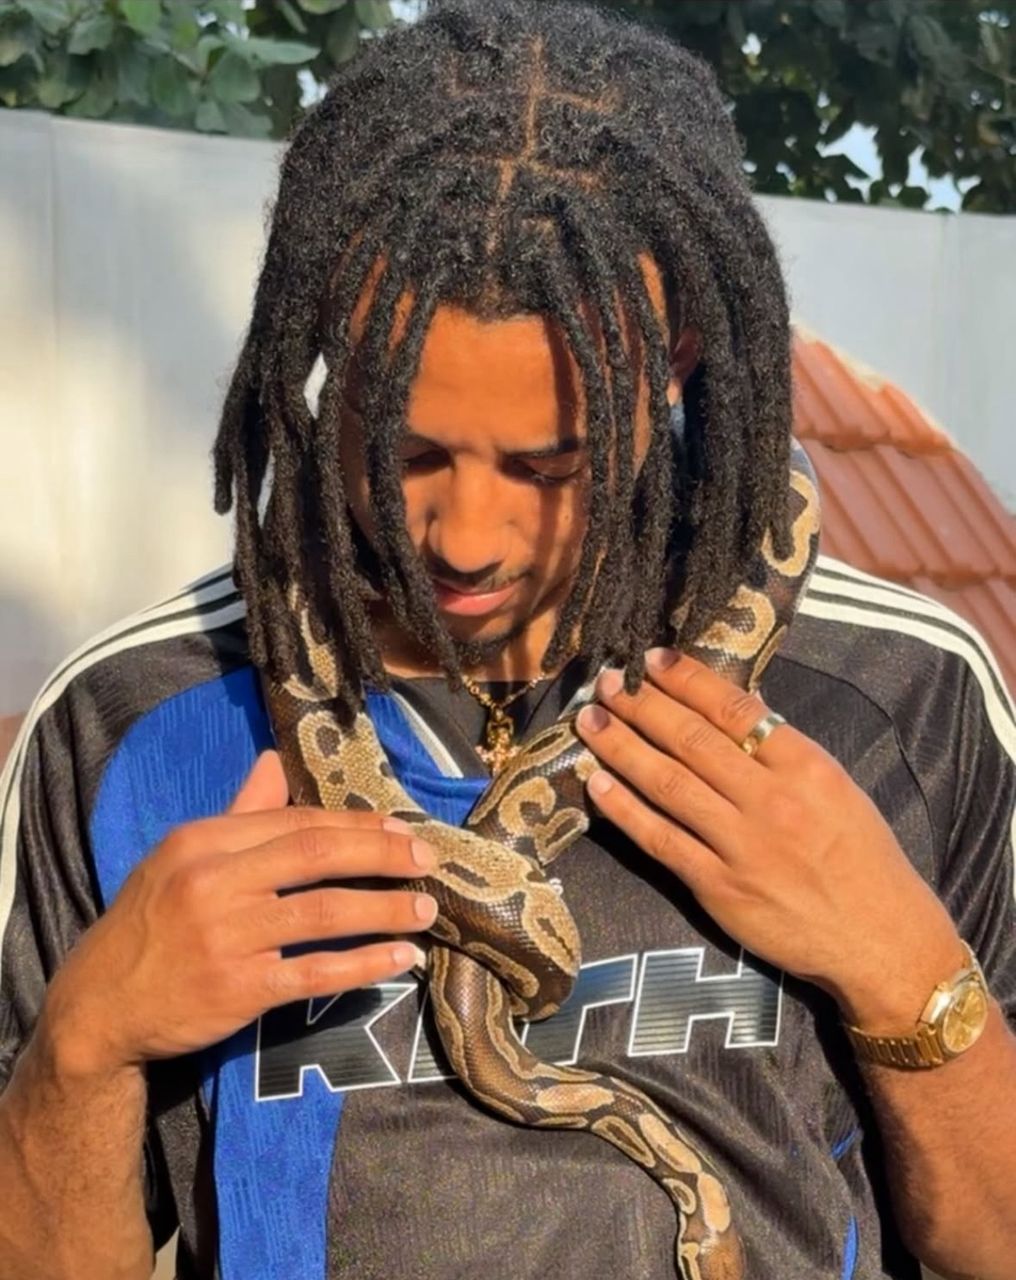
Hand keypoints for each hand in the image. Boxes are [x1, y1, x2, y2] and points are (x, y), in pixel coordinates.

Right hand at [41, 751, 437, 1076]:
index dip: (356, 825)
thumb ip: (239, 812)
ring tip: (425, 910)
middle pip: (316, 855)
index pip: (296, 821)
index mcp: (204, 842)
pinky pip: (316, 972)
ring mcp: (227, 936)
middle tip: (427, 860)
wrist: (98, 1007)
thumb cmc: (149, 924)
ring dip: (384, 910)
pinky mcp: (238, 989)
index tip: (401, 830)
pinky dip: (365, 965)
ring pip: (325, 913)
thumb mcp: (182, 858)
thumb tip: (276, 760)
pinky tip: (400, 959)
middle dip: (380, 855)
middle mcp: (214, 882)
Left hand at [575, 650, 962, 1029]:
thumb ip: (784, 750)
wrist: (880, 940)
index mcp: (805, 766)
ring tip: (590, 722)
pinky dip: (624, 810)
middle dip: (641, 705)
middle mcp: (770, 800)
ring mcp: (741, 845)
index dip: (686, 679)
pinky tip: (597, 783)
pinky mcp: (718, 888)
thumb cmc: (862, 859)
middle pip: (690, 740)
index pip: (734, 708)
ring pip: (667, 783)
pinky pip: (661, 839)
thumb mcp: (837, 788)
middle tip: (607, 681)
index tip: (652, 659)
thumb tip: (732, 705)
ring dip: (622, 747)